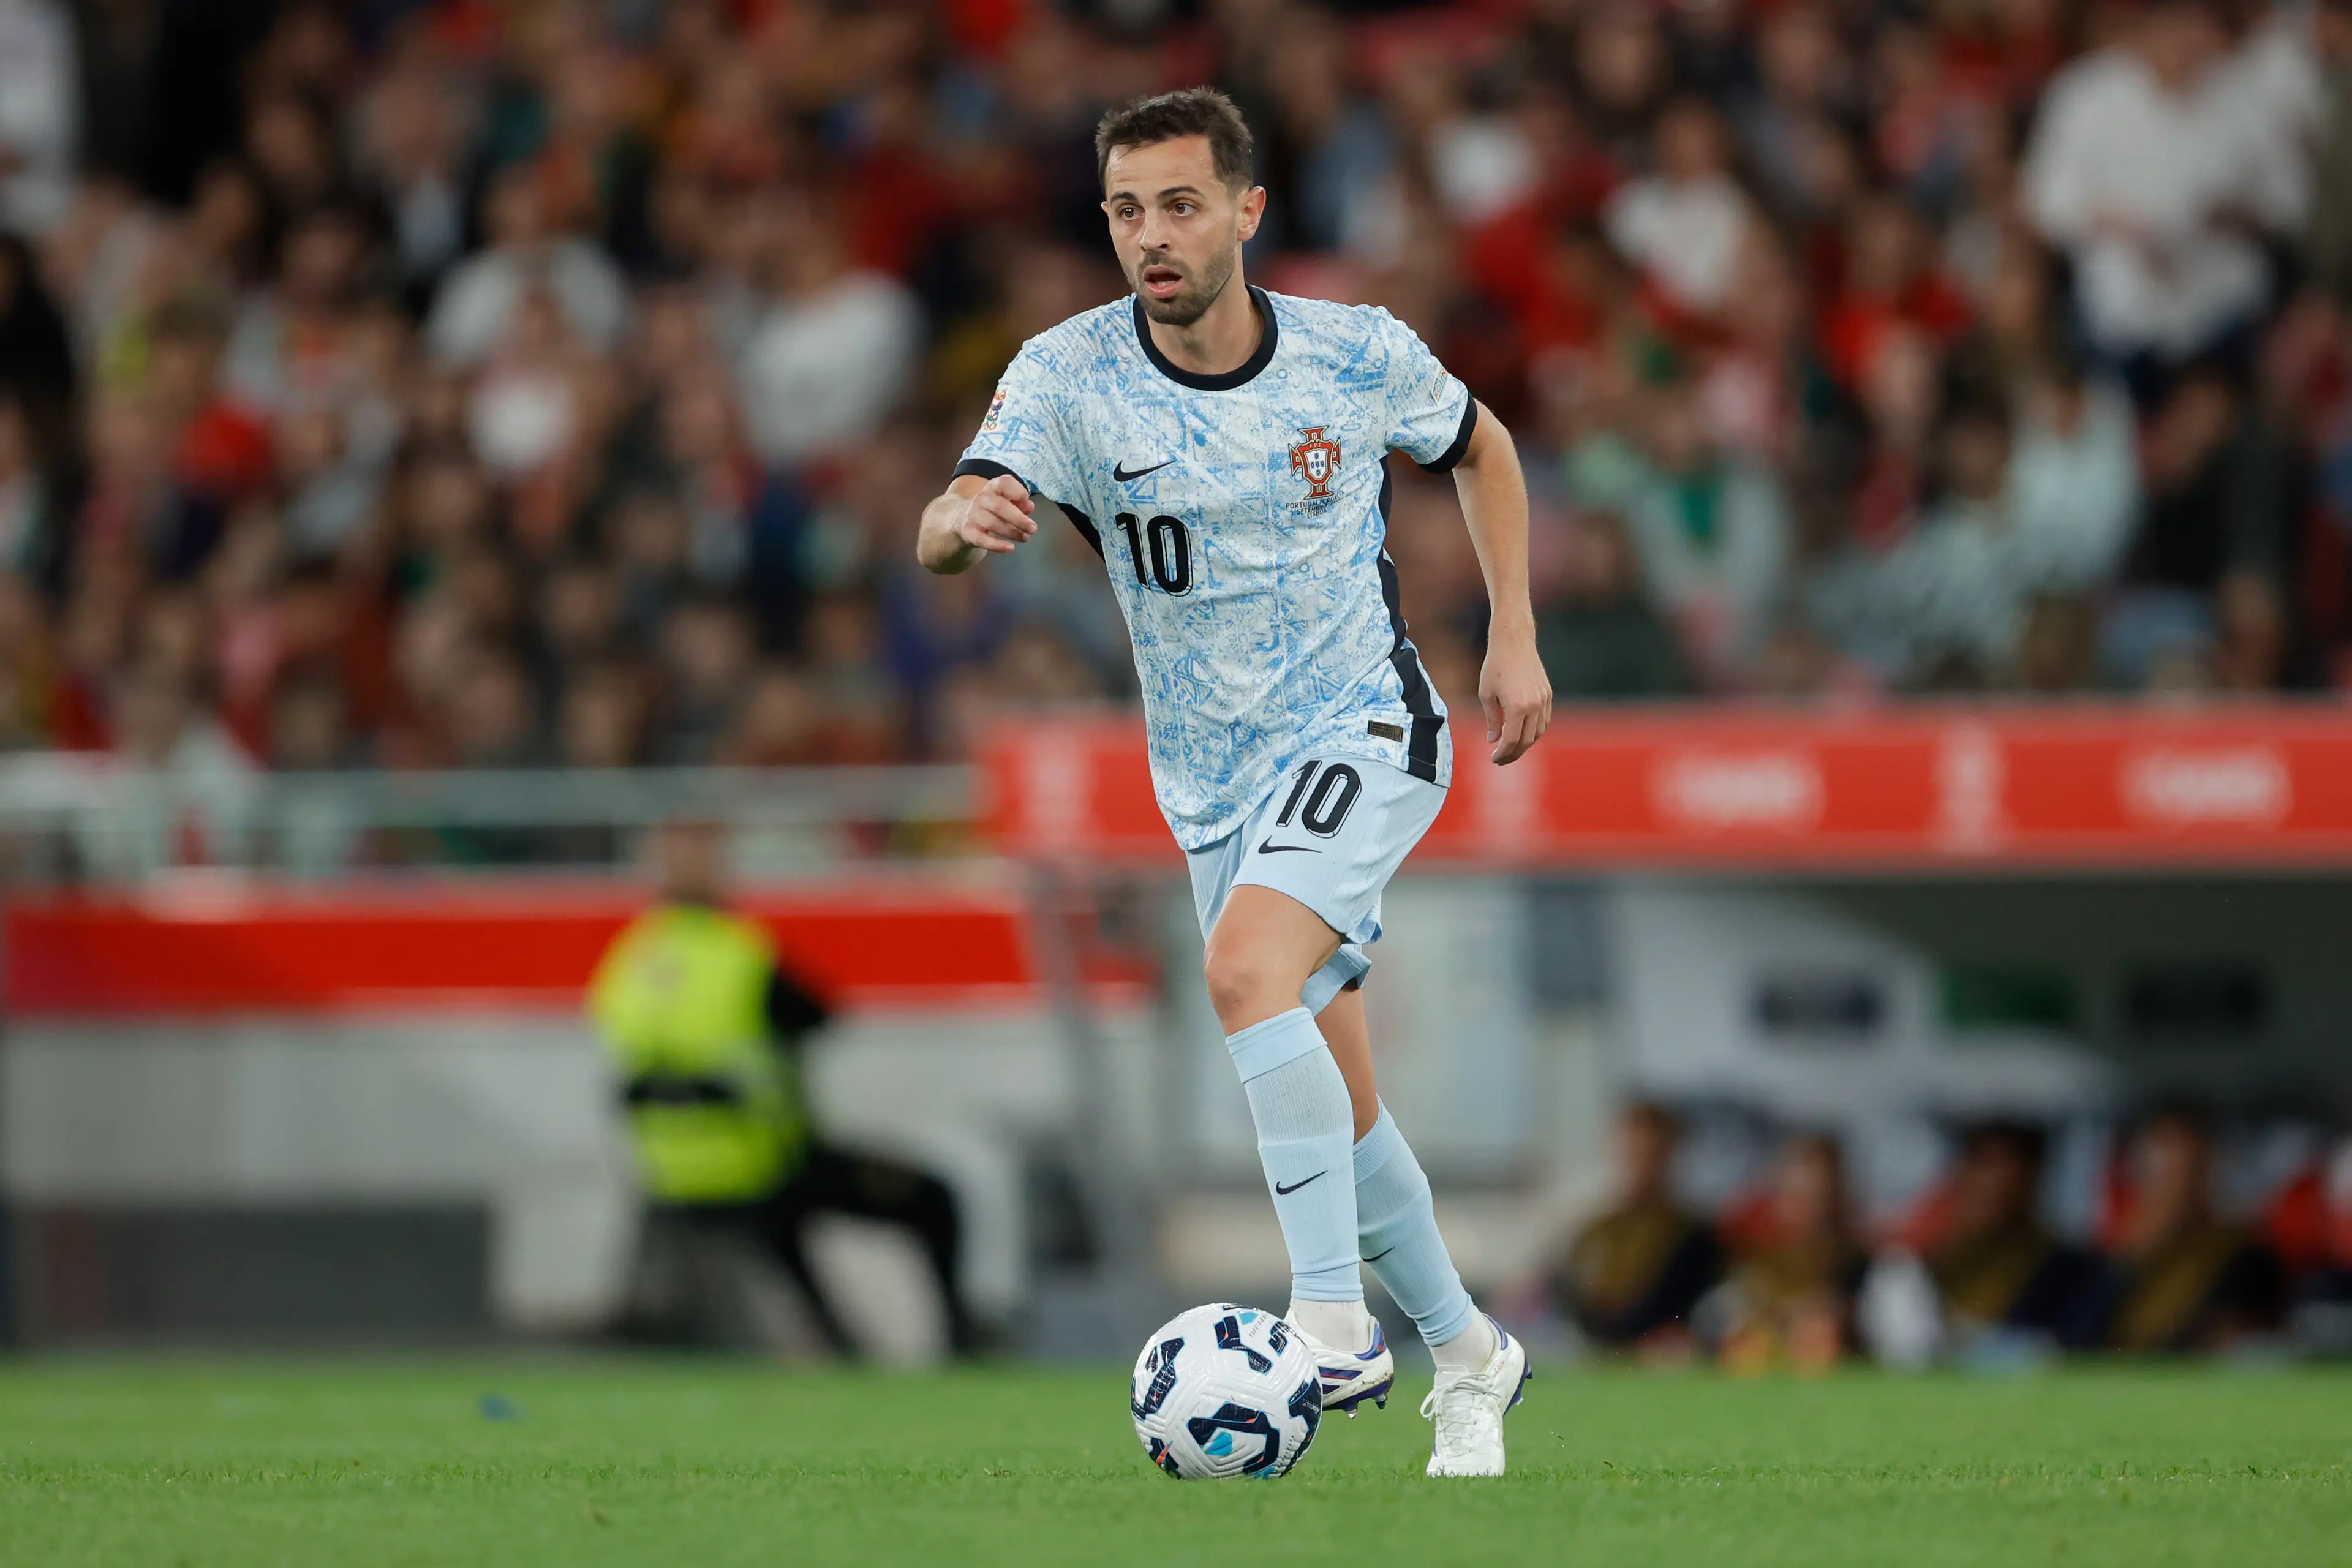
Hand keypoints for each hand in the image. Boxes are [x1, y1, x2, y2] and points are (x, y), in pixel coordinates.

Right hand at [955, 474, 1036, 554]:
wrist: (965, 518)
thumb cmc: (993, 509)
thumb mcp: (1008, 502)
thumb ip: (1020, 503)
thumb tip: (1029, 506)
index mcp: (994, 487)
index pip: (1004, 483)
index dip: (1018, 491)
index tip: (1027, 501)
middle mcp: (982, 498)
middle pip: (1000, 506)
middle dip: (1019, 519)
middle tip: (1033, 528)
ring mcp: (973, 514)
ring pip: (992, 524)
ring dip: (1012, 532)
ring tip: (1025, 538)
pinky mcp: (968, 531)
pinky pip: (981, 539)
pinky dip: (997, 545)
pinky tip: (1010, 547)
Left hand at [1479, 625, 1550, 764]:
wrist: (1514, 642)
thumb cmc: (1495, 666)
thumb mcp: (1486, 694)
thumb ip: (1492, 719)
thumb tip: (1494, 740)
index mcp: (1517, 707)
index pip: (1512, 740)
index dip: (1503, 753)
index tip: (1494, 758)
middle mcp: (1534, 706)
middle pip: (1526, 740)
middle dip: (1514, 753)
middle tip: (1501, 759)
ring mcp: (1544, 700)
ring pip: (1538, 732)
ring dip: (1525, 744)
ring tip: (1511, 748)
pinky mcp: (1548, 694)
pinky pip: (1544, 720)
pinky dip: (1535, 731)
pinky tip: (1523, 733)